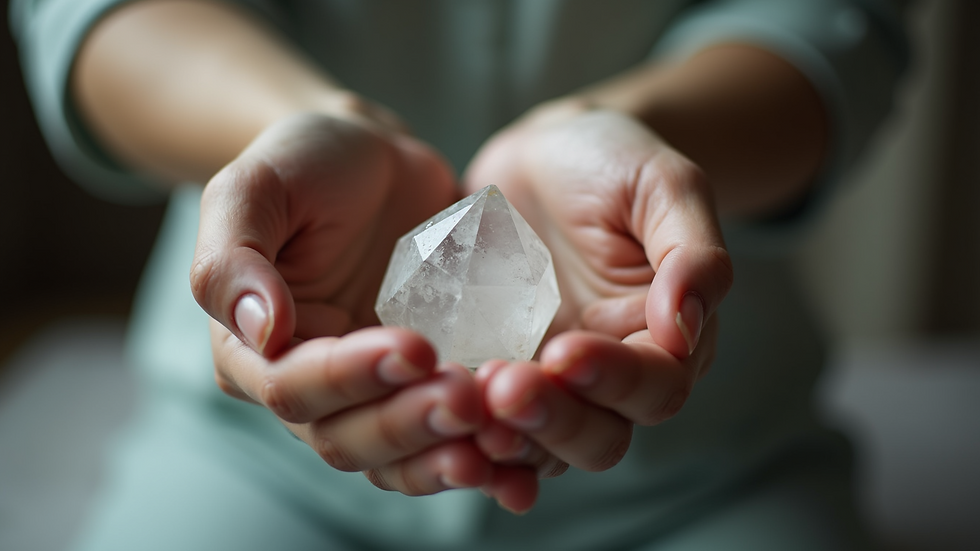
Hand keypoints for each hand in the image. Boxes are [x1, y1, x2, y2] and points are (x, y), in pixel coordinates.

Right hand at [190, 112, 494, 496]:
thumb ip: (232, 258)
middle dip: (406, 424)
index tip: (415, 347)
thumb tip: (262, 331)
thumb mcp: (254, 189)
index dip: (351, 377)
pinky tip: (515, 457)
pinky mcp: (420, 390)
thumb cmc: (306, 165)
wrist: (373, 162)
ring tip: (494, 432)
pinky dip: (475, 455)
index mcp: (252, 349)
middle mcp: (307, 387)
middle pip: (346, 438)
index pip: (292, 386)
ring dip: (442, 453)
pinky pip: (441, 440)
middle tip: (466, 399)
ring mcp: (368, 396)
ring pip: (394, 456)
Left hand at [463, 107, 732, 507]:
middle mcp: (612, 374)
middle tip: (504, 387)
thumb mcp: (665, 186)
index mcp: (665, 338)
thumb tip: (687, 329)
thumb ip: (692, 254)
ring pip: (541, 444)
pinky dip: (464, 431)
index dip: (615, 381)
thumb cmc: (614, 162)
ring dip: (508, 437)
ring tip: (465, 402)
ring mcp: (550, 380)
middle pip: (600, 437)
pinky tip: (432, 411)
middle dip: (554, 420)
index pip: (656, 387)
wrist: (546, 152)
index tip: (566, 350)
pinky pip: (486, 420)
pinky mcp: (496, 370)